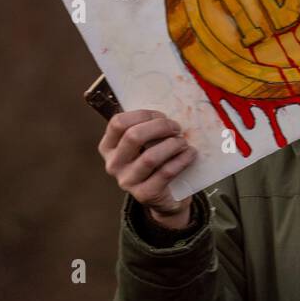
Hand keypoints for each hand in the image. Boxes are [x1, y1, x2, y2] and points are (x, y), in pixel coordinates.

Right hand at [98, 110, 195, 228]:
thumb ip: (148, 126)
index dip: (143, 114)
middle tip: (176, 127)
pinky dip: (181, 160)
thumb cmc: (156, 161)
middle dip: (160, 127)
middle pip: (133, 136)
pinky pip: (165, 173)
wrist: (165, 196)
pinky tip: (190, 154)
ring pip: (150, 157)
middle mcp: (113, 164)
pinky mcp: (144, 194)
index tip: (162, 115)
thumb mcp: (145, 143)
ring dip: (172, 145)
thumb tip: (169, 104)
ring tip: (183, 142)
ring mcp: (127, 181)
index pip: (118, 122)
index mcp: (108, 146)